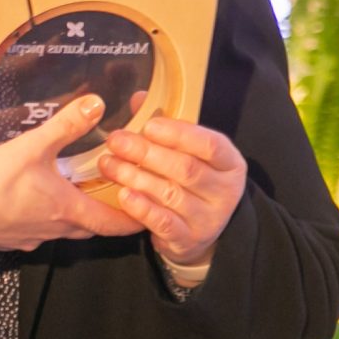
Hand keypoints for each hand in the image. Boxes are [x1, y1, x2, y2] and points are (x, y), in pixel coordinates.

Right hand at [0, 96, 146, 251]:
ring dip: (77, 215)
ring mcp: (34, 237)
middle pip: (93, 228)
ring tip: (79, 193)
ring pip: (67, 230)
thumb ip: (66, 125)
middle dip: (108, 215)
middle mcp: (56, 229)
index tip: (149, 214)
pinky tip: (38, 201)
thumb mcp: (33, 147)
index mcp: (68, 210)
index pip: (114, 223)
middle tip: (118, 197)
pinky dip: (49, 217)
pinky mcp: (14, 239)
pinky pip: (42, 231)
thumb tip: (96, 104)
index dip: (135, 219)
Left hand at [99, 117, 247, 269]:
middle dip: (147, 153)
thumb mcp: (188, 153)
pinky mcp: (189, 240)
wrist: (200, 232)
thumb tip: (139, 98)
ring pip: (170, 194)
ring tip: (109, 164)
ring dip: (136, 177)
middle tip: (117, 140)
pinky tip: (123, 195)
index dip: (179, 134)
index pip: (210, 145)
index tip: (149, 125)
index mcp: (229, 163)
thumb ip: (167, 127)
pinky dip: (142, 208)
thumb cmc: (191, 182)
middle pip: (186, 168)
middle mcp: (224, 192)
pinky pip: (163, 223)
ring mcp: (208, 219)